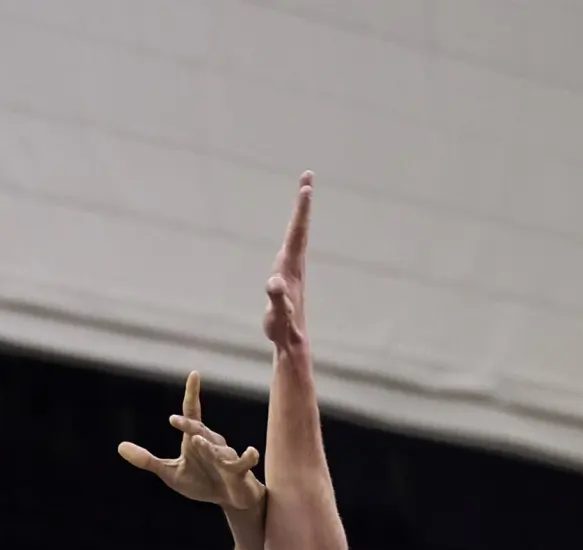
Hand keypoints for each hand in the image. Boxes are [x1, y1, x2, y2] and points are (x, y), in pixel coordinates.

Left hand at [117, 372, 262, 513]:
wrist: (231, 500)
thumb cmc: (202, 482)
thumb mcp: (170, 473)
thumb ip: (147, 460)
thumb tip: (119, 446)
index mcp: (195, 440)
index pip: (193, 413)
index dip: (192, 394)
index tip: (194, 373)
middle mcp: (211, 442)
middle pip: (199, 429)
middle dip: (188, 424)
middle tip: (173, 420)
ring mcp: (226, 456)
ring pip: (216, 448)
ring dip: (206, 446)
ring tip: (196, 441)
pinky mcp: (239, 471)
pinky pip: (243, 462)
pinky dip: (247, 457)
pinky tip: (250, 452)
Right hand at [262, 172, 312, 355]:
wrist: (292, 341)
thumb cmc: (283, 328)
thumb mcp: (277, 315)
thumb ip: (277, 299)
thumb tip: (274, 283)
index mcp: (291, 266)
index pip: (297, 232)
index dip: (301, 210)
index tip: (306, 187)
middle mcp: (294, 262)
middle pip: (299, 227)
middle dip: (302, 202)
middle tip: (307, 176)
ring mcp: (292, 267)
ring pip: (297, 233)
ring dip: (300, 212)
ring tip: (304, 191)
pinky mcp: (288, 273)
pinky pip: (292, 243)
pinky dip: (294, 227)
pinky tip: (294, 224)